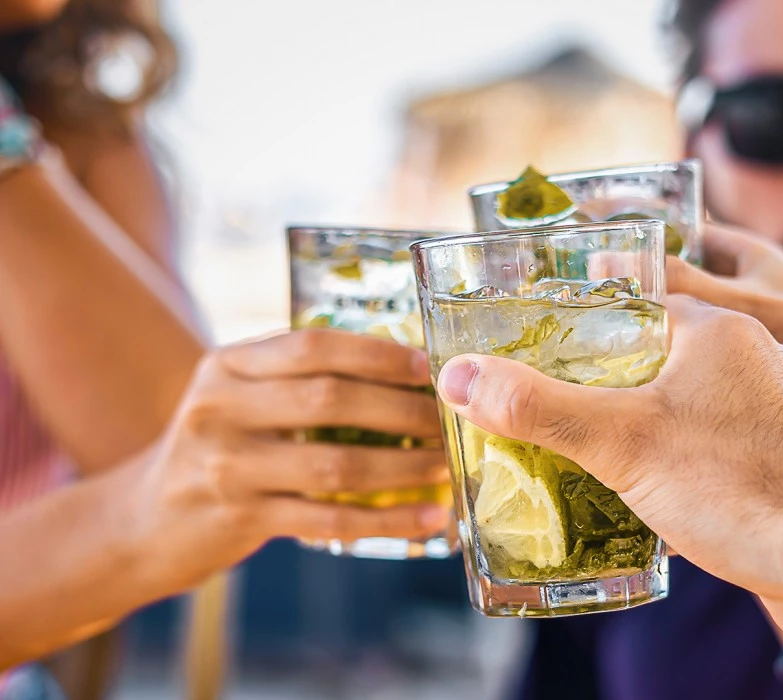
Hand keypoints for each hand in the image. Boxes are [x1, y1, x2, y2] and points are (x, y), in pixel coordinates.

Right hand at [131, 329, 449, 589]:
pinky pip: (329, 521)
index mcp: (227, 365)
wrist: (142, 522)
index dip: (376, 353)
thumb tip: (403, 367)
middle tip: (448, 420)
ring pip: (336, 465)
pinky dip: (386, 520)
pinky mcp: (239, 519)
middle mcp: (220, 409)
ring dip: (403, 468)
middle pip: (329, 400)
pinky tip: (426, 518)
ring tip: (445, 467)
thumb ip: (294, 375)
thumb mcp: (235, 395)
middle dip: (402, 410)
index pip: (312, 345)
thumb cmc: (215, 448)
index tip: (426, 366)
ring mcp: (227, 468)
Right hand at [435, 295, 782, 645]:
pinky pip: (735, 439)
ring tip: (615, 454)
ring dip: (662, 421)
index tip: (551, 357)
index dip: (587, 331)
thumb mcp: (617, 441)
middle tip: (573, 413)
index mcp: (718, 327)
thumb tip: (462, 377)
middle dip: (620, 383)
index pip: (636, 307)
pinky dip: (700, 455)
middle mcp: (761, 353)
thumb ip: (537, 406)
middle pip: (667, 353)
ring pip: (704, 399)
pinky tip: (675, 490)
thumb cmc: (735, 483)